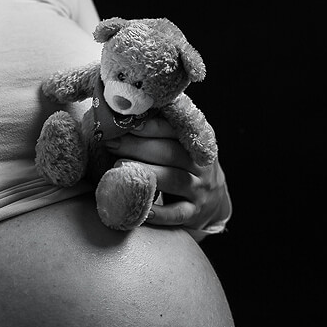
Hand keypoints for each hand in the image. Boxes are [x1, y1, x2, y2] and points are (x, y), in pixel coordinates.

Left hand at [100, 110, 231, 234]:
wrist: (213, 200)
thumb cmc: (185, 166)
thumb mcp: (182, 146)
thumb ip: (162, 131)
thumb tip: (125, 113)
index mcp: (197, 142)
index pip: (176, 130)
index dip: (152, 127)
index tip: (128, 123)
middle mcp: (202, 165)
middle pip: (171, 153)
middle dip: (139, 147)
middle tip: (112, 143)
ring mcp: (199, 190)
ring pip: (174, 180)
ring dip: (146, 174)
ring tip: (119, 169)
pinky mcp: (194, 213)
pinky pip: (176, 213)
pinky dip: (158, 212)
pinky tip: (140, 208)